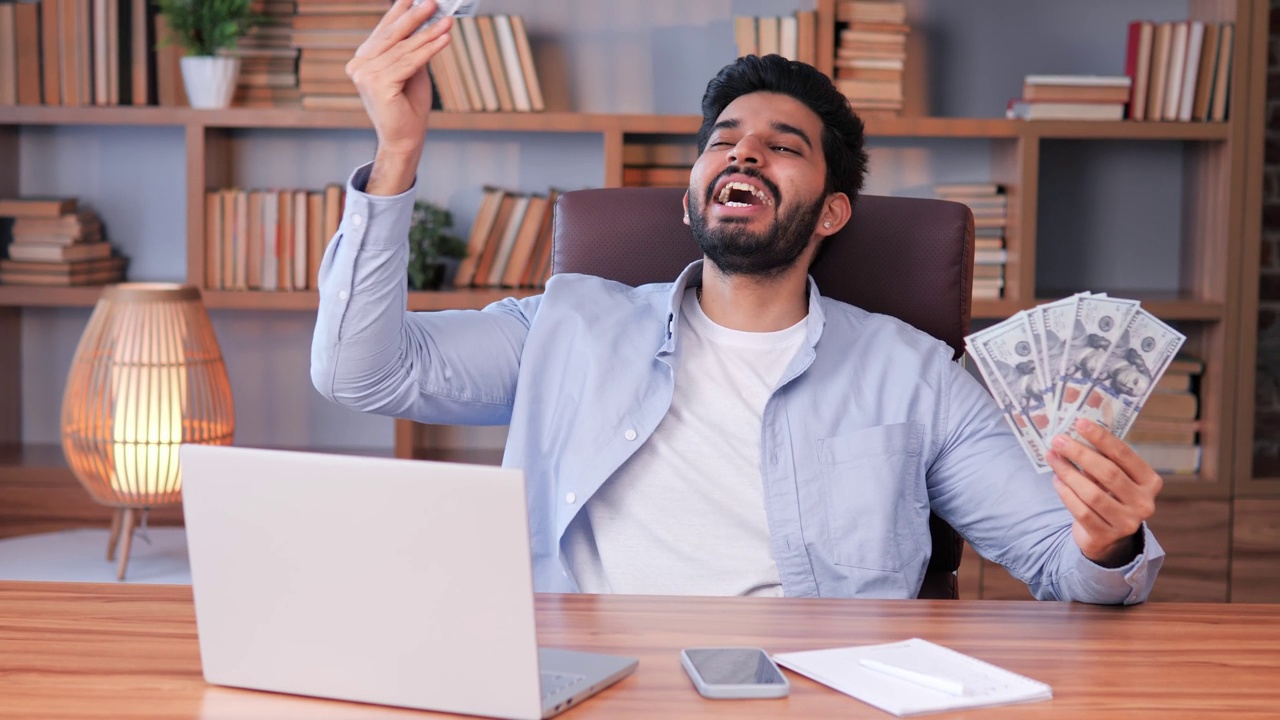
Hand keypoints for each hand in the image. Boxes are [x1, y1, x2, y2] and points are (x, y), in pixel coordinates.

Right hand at [346, 0, 452, 190]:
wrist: (405, 138)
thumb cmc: (408, 107)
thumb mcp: (410, 70)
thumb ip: (411, 48)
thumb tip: (424, 21)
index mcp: (362, 61)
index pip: (383, 31)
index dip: (398, 12)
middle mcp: (359, 66)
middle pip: (392, 36)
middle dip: (415, 17)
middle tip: (432, 2)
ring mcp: (366, 76)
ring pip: (404, 49)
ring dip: (428, 34)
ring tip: (446, 21)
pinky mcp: (378, 86)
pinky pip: (410, 63)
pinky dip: (429, 50)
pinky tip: (444, 39)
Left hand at [1046, 418, 1161, 567]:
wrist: (1106, 536)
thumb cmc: (1109, 496)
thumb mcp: (1114, 477)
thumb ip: (1102, 459)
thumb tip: (1074, 433)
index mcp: (1150, 482)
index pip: (1125, 455)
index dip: (1102, 438)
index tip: (1080, 423)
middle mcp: (1144, 503)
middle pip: (1108, 473)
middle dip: (1080, 453)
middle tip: (1058, 440)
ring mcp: (1127, 523)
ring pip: (1092, 494)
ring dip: (1068, 472)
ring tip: (1052, 457)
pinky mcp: (1106, 536)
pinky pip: (1081, 511)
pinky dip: (1066, 493)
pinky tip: (1056, 480)